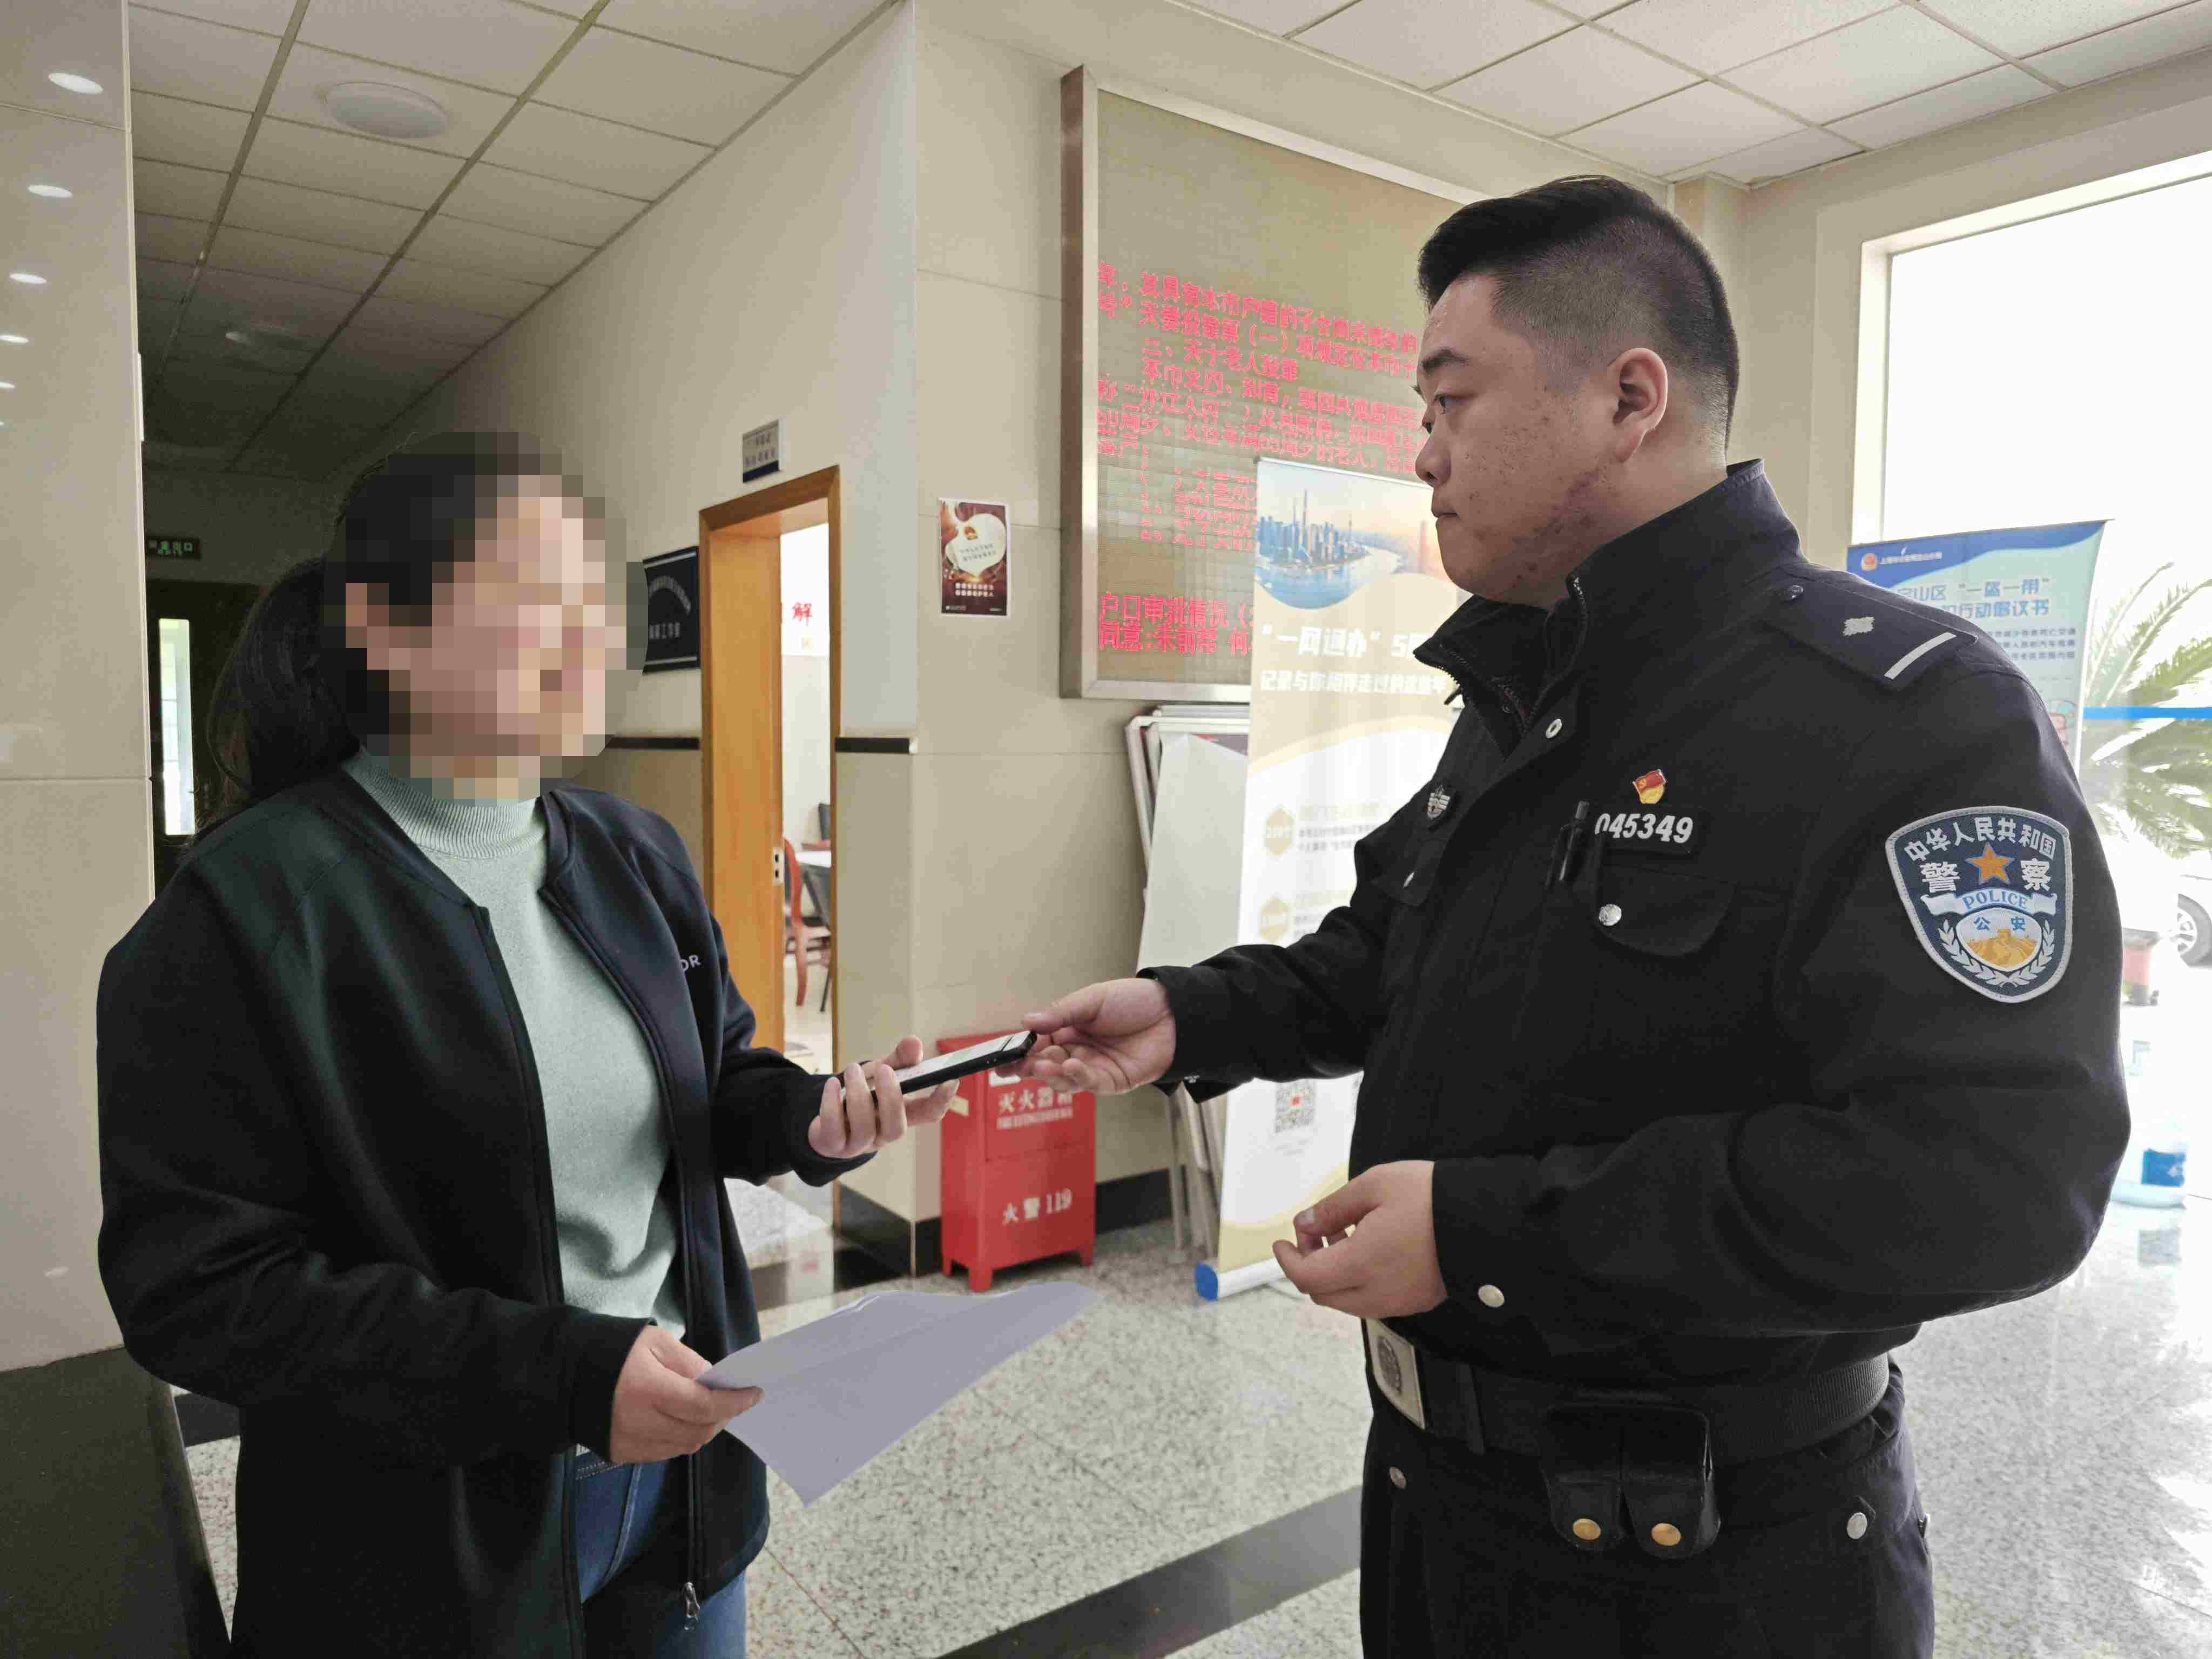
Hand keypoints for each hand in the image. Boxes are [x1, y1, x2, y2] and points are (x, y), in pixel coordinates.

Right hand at [607, 1324, 763, 1464]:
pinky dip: (680, 1438)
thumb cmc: (615, 1350)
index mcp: (646, 1389)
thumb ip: (689, 1363)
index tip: (754, 1395)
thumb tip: (716, 1385)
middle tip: (733, 1401)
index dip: (733, 1403)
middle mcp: (636, 1422)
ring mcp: (627, 1442)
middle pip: (697, 1431)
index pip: (702, 1406)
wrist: (567, 1374)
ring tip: (708, 1409)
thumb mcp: (655, 1342)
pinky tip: (681, 1419)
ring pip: (684, 1446)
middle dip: (722, 1417)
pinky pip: (664, 1452)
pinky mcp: (620, 1453)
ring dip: (703, 1429)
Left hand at [808, 1036, 960, 1158]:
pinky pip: (833, 1129)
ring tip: (853, 1069)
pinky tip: (832, 1084)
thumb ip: (899, 1060)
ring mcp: (858, 1144)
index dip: (942, 1100)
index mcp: (902, 1116)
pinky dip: (832, 1104)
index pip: (929, 1114)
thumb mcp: (880, 1073)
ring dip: (859, 1096)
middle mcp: (883, 1134)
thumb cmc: (861, 1094)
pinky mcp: (833, 1145)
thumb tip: (915, 1042)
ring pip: (864, 1128)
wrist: (826, 1119)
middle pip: (896, 1129)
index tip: (950, 1079)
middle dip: (892, 1098)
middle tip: (885, 1069)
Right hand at [1013, 978, 1176, 1095]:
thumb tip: (1027, 1021)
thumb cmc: (1133, 1001)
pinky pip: (1090, 1085)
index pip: (1037, 1044)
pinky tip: (1070, 1066)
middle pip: (1046, 1065)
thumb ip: (1060, 1013)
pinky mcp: (1113, 1082)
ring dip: (1051, 1074)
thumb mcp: (1092, 1000)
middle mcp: (1077, 1052)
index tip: (1001, 1057)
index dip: (1019, 1051)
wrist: (1172, 1012)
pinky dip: (1078, 1077)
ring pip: (1064, 1080)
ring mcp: (1094, 1069)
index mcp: (1068, 1030)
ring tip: (1042, 1065)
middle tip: (1015, 1067)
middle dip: (1029, 1067)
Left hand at [1272, 1161, 1445, 1318]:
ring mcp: (1399, 1301)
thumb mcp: (1375, 1185)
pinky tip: (1367, 1249)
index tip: (1282, 1242)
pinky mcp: (1416, 1301)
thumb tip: (1306, 1223)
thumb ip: (1334, 1207)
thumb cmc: (1432, 1198)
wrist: (1485, 1220)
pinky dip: (1357, 1280)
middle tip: (1313, 1232)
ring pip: (1347, 1300)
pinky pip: (1372, 1300)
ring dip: (1333, 1273)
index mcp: (1362, 1264)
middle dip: (1309, 1264)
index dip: (1288, 1260)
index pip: (1307, 1277)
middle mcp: (1377, 1292)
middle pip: (1323, 1293)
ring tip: (1342, 1235)